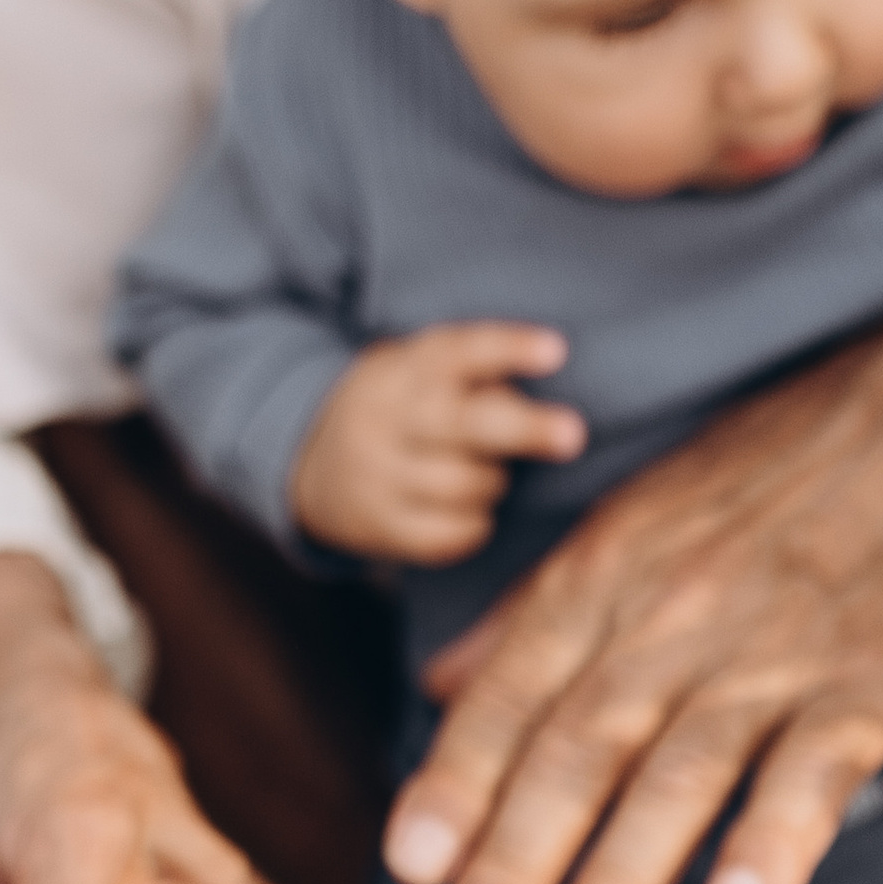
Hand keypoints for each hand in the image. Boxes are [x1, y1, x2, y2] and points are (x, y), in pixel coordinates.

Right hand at [291, 323, 584, 561]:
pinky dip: (474, 522)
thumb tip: (555, 380)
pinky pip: (451, 533)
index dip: (508, 350)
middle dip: (525, 429)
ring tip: (481, 470)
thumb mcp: (417, 369)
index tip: (556, 351)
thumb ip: (472, 372)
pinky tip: (466, 507)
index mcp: (404, 368)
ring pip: (467, 484)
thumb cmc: (401, 408)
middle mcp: (387, 418)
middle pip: (467, 424)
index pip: (460, 351)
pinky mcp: (380, 525)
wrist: (309, 461)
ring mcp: (378, 475)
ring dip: (494, 480)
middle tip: (573, 435)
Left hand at [379, 229, 882, 883]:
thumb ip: (534, 613)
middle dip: (514, 857)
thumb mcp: (637, 516)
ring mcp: (775, 654)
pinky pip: (816, 768)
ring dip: (622, 873)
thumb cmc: (777, 470)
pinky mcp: (872, 684)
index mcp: (606, 580)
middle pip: (579, 749)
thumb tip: (436, 688)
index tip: (408, 865)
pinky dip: (776, 837)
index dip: (457, 780)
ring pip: (682, 770)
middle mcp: (674, 619)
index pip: (511, 695)